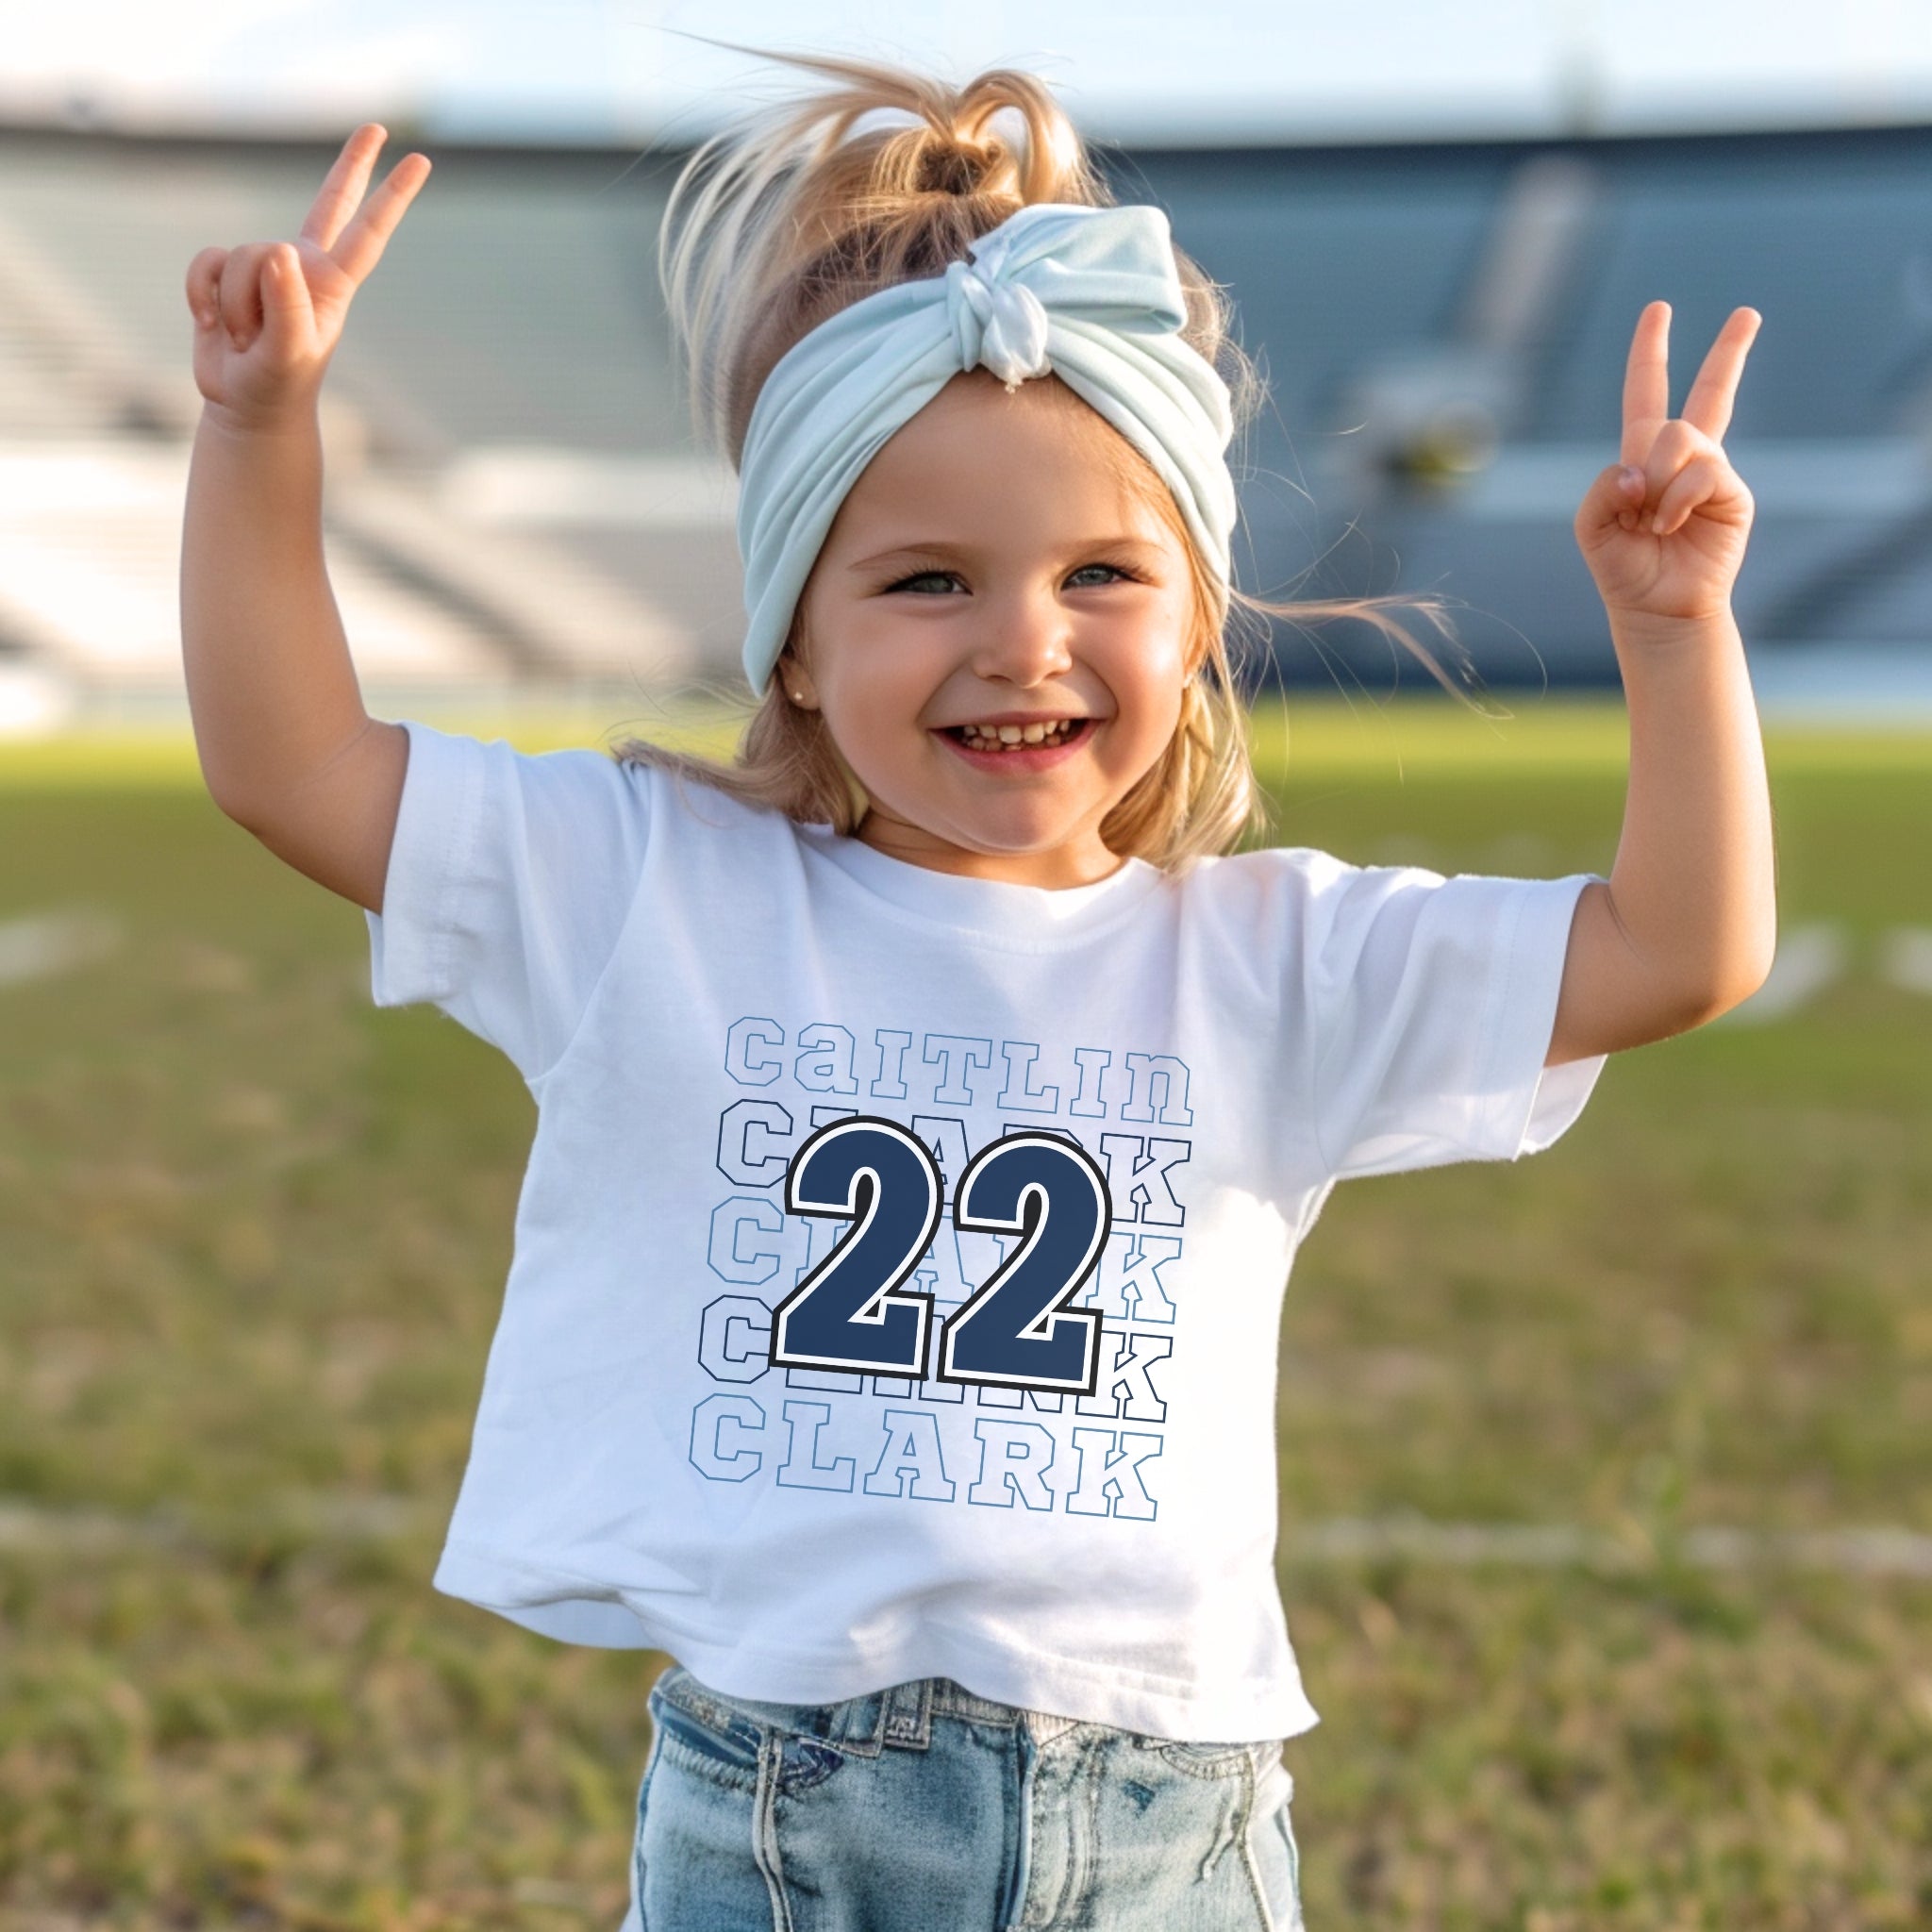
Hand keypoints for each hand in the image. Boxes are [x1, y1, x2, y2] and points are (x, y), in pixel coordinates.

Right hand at [185, 124, 430, 432]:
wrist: (244, 407)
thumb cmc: (277, 384)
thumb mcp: (287, 353)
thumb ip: (287, 306)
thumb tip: (279, 251)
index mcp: (332, 285)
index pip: (367, 232)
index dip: (391, 196)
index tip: (420, 161)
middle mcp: (304, 268)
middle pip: (331, 203)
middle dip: (352, 166)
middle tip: (375, 128)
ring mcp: (266, 269)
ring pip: (243, 255)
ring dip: (236, 304)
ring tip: (247, 338)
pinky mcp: (226, 273)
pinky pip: (206, 261)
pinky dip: (202, 294)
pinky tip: (214, 325)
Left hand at [1573, 301, 1760, 628]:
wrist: (1657, 609)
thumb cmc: (1623, 569)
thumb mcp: (1592, 527)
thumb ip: (1604, 488)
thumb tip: (1641, 469)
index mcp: (1642, 457)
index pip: (1646, 393)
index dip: (1650, 352)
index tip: (1659, 311)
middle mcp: (1681, 458)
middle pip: (1708, 392)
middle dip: (1729, 351)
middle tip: (1749, 312)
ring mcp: (1711, 472)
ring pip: (1682, 436)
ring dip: (1657, 481)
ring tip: (1653, 522)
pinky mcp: (1733, 492)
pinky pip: (1701, 470)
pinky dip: (1676, 498)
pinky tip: (1669, 524)